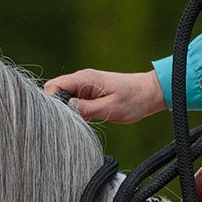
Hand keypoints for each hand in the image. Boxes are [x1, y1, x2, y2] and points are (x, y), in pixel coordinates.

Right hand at [43, 68, 167, 124]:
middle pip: (55, 92)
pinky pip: (73, 101)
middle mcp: (82, 80)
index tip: (60, 117)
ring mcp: (85, 86)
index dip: (51, 102)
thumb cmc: (134, 100)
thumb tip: (66, 109)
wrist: (150, 92)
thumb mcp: (111, 108)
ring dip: (67, 111)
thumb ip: (87, 109)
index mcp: (84, 79)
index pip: (53, 86)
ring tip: (80, 122)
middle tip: (70, 122)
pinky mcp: (89, 93)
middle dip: (57, 108)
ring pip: (63, 97)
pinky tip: (84, 120)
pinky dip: (74, 111)